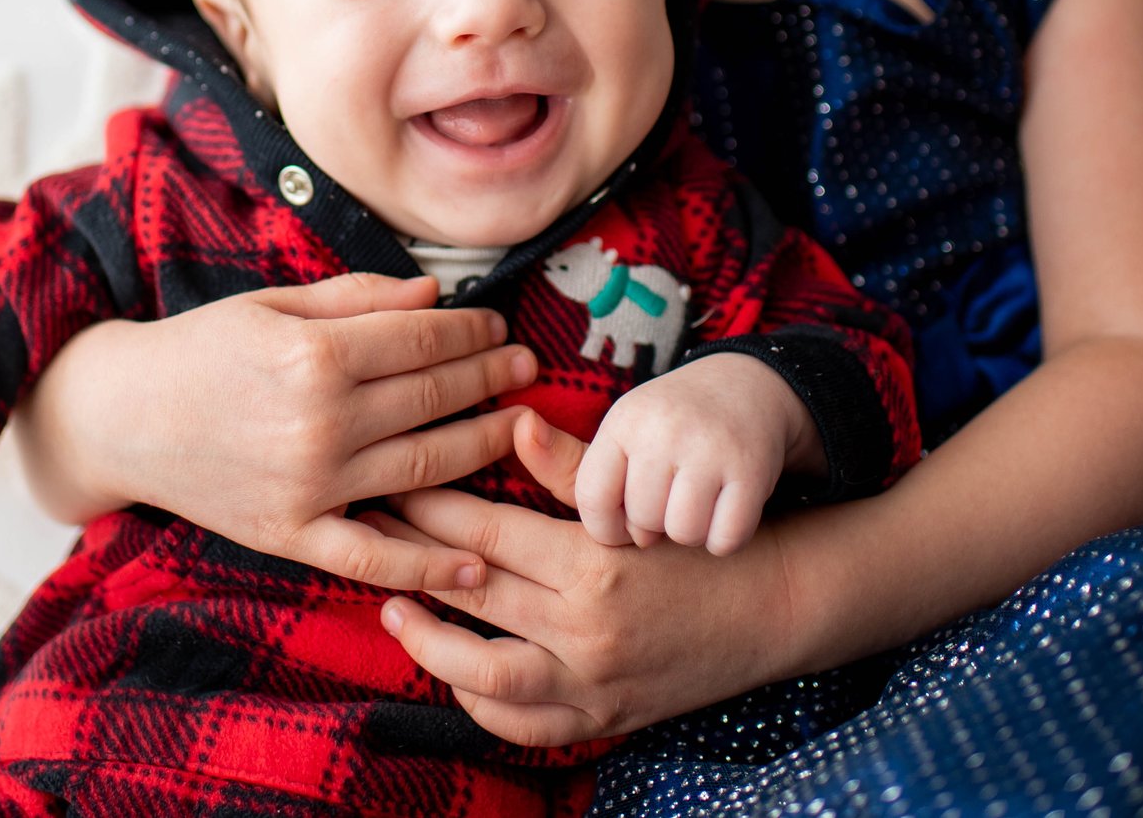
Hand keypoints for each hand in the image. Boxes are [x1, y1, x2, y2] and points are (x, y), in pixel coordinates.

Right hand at [16, 272, 535, 592]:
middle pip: (434, 398)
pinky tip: (477, 561)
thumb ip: (358, 299)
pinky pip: (373, 557)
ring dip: (483, 445)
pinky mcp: (292, 535)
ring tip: (519, 427)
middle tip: (527, 367)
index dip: (471, 332)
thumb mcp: (273, 304)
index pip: (422, 340)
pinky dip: (428, 564)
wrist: (121, 417)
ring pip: (425, 467)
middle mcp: (319, 424)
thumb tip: (435, 294)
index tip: (498, 326)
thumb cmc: (200, 349)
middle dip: (490, 378)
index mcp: (315, 356)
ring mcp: (309, 486)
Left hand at [365, 410, 810, 745]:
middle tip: (371, 532)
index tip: (392, 485)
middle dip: (413, 558)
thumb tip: (511, 418)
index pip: (487, 531)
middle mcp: (588, 630)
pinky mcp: (601, 719)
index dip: (431, 506)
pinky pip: (523, 724)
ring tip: (393, 609)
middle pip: (475, 591)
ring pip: (483, 671)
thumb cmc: (698, 543)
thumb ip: (571, 468)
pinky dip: (479, 703)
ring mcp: (592, 683)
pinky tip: (452, 671)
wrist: (772, 609)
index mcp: (593, 565)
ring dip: (428, 641)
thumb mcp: (640, 499)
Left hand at [578, 353, 812, 554]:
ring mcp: (710, 447)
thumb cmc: (669, 426)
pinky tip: (724, 514)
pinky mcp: (751, 469)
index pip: (592, 498)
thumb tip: (515, 433)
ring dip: (691, 533)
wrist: (745, 387)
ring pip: (684, 532)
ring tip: (695, 506)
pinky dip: (725, 538)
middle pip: (642, 520)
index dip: (606, 526)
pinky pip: (726, 538)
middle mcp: (664, 429)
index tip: (623, 525)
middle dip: (655, 526)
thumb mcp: (621, 434)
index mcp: (624, 421)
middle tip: (669, 503)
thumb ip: (567, 462)